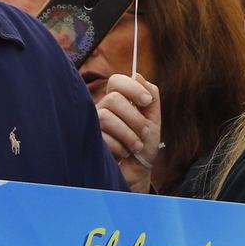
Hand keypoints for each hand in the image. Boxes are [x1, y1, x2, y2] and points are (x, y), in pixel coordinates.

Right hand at [98, 74, 162, 192]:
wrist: (138, 171)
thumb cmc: (144, 144)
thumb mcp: (153, 119)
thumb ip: (151, 95)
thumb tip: (137, 75)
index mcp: (118, 101)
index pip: (116, 81)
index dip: (132, 87)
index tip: (146, 101)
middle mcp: (103, 109)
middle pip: (113, 99)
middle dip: (134, 117)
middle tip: (144, 131)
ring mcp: (94, 124)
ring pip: (106, 117)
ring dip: (128, 134)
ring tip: (136, 146)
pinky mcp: (90, 140)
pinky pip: (102, 137)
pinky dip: (120, 148)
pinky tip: (123, 153)